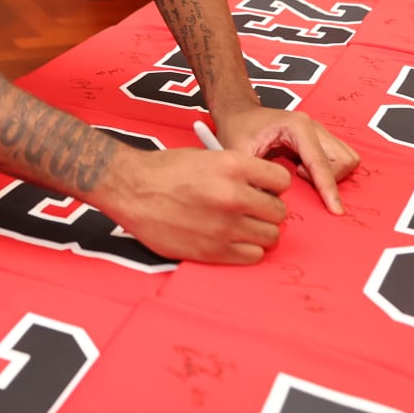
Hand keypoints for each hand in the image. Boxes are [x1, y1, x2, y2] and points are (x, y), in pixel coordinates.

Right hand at [99, 146, 291, 264]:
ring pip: (270, 236)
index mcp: (233, 166)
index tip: (264, 190)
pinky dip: (248, 249)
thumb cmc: (166, 171)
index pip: (282, 181)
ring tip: (243, 226)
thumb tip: (264, 191)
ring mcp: (225, 226)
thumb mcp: (208, 157)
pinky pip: (253, 256)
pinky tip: (232, 240)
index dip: (274, 186)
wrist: (132, 189)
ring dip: (260, 232)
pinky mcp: (214, 251)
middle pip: (279, 212)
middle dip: (268, 211)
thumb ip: (240, 172)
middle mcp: (234, 196)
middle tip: (253, 210)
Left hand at [213, 104, 359, 214]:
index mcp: (297, 126)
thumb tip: (271, 204)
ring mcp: (320, 132)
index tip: (335, 210)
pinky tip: (305, 172)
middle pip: (342, 160)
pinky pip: (340, 159)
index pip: (321, 163)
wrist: (239, 113)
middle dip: (327, 180)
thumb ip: (254, 177)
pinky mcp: (320, 140)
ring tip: (301, 174)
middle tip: (298, 177)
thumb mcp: (239, 152)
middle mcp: (314, 127)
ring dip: (330, 175)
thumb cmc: (239, 128)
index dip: (329, 189)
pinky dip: (329, 172)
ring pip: (347, 159)